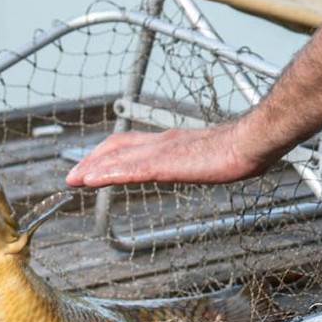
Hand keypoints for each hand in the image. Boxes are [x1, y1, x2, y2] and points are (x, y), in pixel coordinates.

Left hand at [64, 119, 280, 189]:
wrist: (249, 143)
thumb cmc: (240, 150)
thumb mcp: (213, 156)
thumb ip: (200, 158)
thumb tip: (205, 163)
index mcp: (171, 141)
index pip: (130, 142)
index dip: (108, 152)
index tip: (91, 164)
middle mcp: (161, 142)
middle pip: (116, 147)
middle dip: (92, 160)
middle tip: (72, 175)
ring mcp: (161, 152)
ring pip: (117, 158)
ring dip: (91, 168)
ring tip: (72, 180)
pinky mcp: (164, 164)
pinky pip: (128, 169)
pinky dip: (106, 173)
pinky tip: (91, 180)